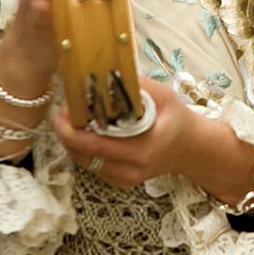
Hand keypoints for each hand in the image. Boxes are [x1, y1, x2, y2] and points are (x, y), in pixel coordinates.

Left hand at [53, 78, 195, 189]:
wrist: (190, 148)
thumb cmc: (176, 118)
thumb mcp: (162, 95)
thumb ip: (133, 85)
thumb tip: (103, 73)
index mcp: (142, 149)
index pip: (94, 145)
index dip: (70, 129)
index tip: (63, 109)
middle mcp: (130, 170)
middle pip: (82, 155)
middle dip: (66, 131)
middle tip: (64, 109)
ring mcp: (124, 179)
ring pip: (83, 161)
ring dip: (72, 139)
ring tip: (74, 117)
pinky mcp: (119, 181)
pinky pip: (91, 164)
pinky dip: (83, 147)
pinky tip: (88, 130)